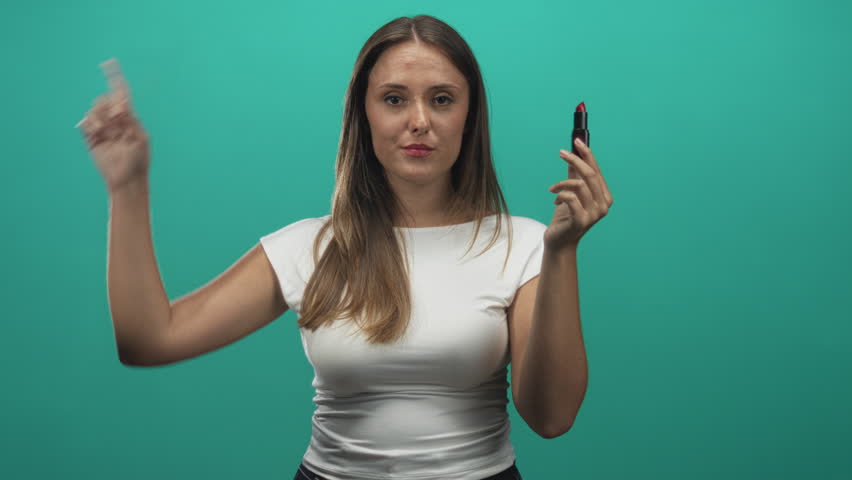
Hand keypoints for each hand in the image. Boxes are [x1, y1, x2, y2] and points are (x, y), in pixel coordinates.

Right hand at [77, 58, 149, 193]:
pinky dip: (91, 124)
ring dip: (100, 116)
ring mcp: (103, 130)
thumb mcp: (140, 138)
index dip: (116, 81)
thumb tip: (121, 103)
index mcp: (129, 120)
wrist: (126, 179)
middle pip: (105, 100)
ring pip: (94, 110)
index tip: (110, 65)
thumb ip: (130, 120)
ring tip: (106, 131)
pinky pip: (86, 123)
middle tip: (118, 118)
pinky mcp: (91, 139)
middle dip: (109, 105)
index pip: (122, 97)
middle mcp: (115, 122)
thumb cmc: (138, 160)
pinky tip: (98, 133)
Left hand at [544, 137, 613, 250]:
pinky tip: (555, 201)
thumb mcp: (571, 192)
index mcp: (604, 197)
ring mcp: (594, 214)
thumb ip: (574, 175)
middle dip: (575, 160)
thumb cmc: (566, 216)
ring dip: (562, 183)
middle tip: (561, 152)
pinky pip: (570, 198)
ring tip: (553, 189)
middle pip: (591, 175)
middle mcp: (603, 205)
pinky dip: (560, 195)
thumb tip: (573, 155)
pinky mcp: (581, 221)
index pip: (597, 170)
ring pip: (579, 185)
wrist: (560, 241)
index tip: (576, 140)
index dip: (587, 154)